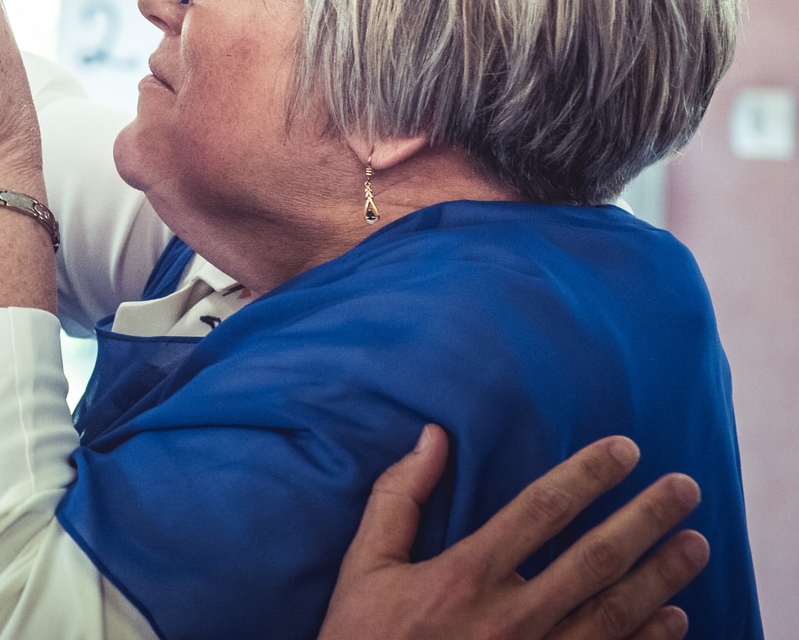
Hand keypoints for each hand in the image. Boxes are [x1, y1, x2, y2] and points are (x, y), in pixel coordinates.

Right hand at [320, 426, 708, 639]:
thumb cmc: (364, 637)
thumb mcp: (365, 566)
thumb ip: (397, 498)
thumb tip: (431, 438)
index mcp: (465, 578)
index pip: (541, 511)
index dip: (588, 476)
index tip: (625, 450)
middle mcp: (510, 619)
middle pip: (595, 559)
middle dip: (646, 519)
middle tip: (684, 488)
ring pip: (615, 614)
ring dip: (662, 577)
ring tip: (695, 545)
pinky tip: (674, 617)